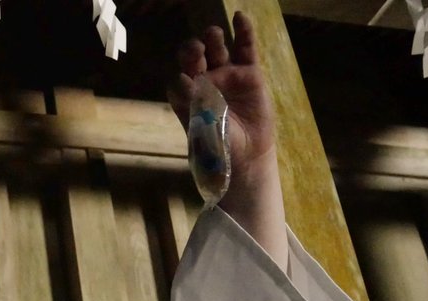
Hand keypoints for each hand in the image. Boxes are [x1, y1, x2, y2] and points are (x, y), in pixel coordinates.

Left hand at [167, 11, 275, 180]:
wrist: (244, 156)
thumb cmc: (217, 146)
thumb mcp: (200, 129)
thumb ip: (190, 105)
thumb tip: (183, 79)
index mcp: (187, 96)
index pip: (178, 79)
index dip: (180, 78)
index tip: (185, 81)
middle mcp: (204, 81)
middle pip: (195, 58)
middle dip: (192, 51)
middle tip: (196, 51)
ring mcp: (226, 74)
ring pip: (217, 49)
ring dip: (213, 39)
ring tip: (213, 35)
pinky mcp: (248, 73)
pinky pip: (245, 49)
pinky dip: (244, 32)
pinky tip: (240, 17)